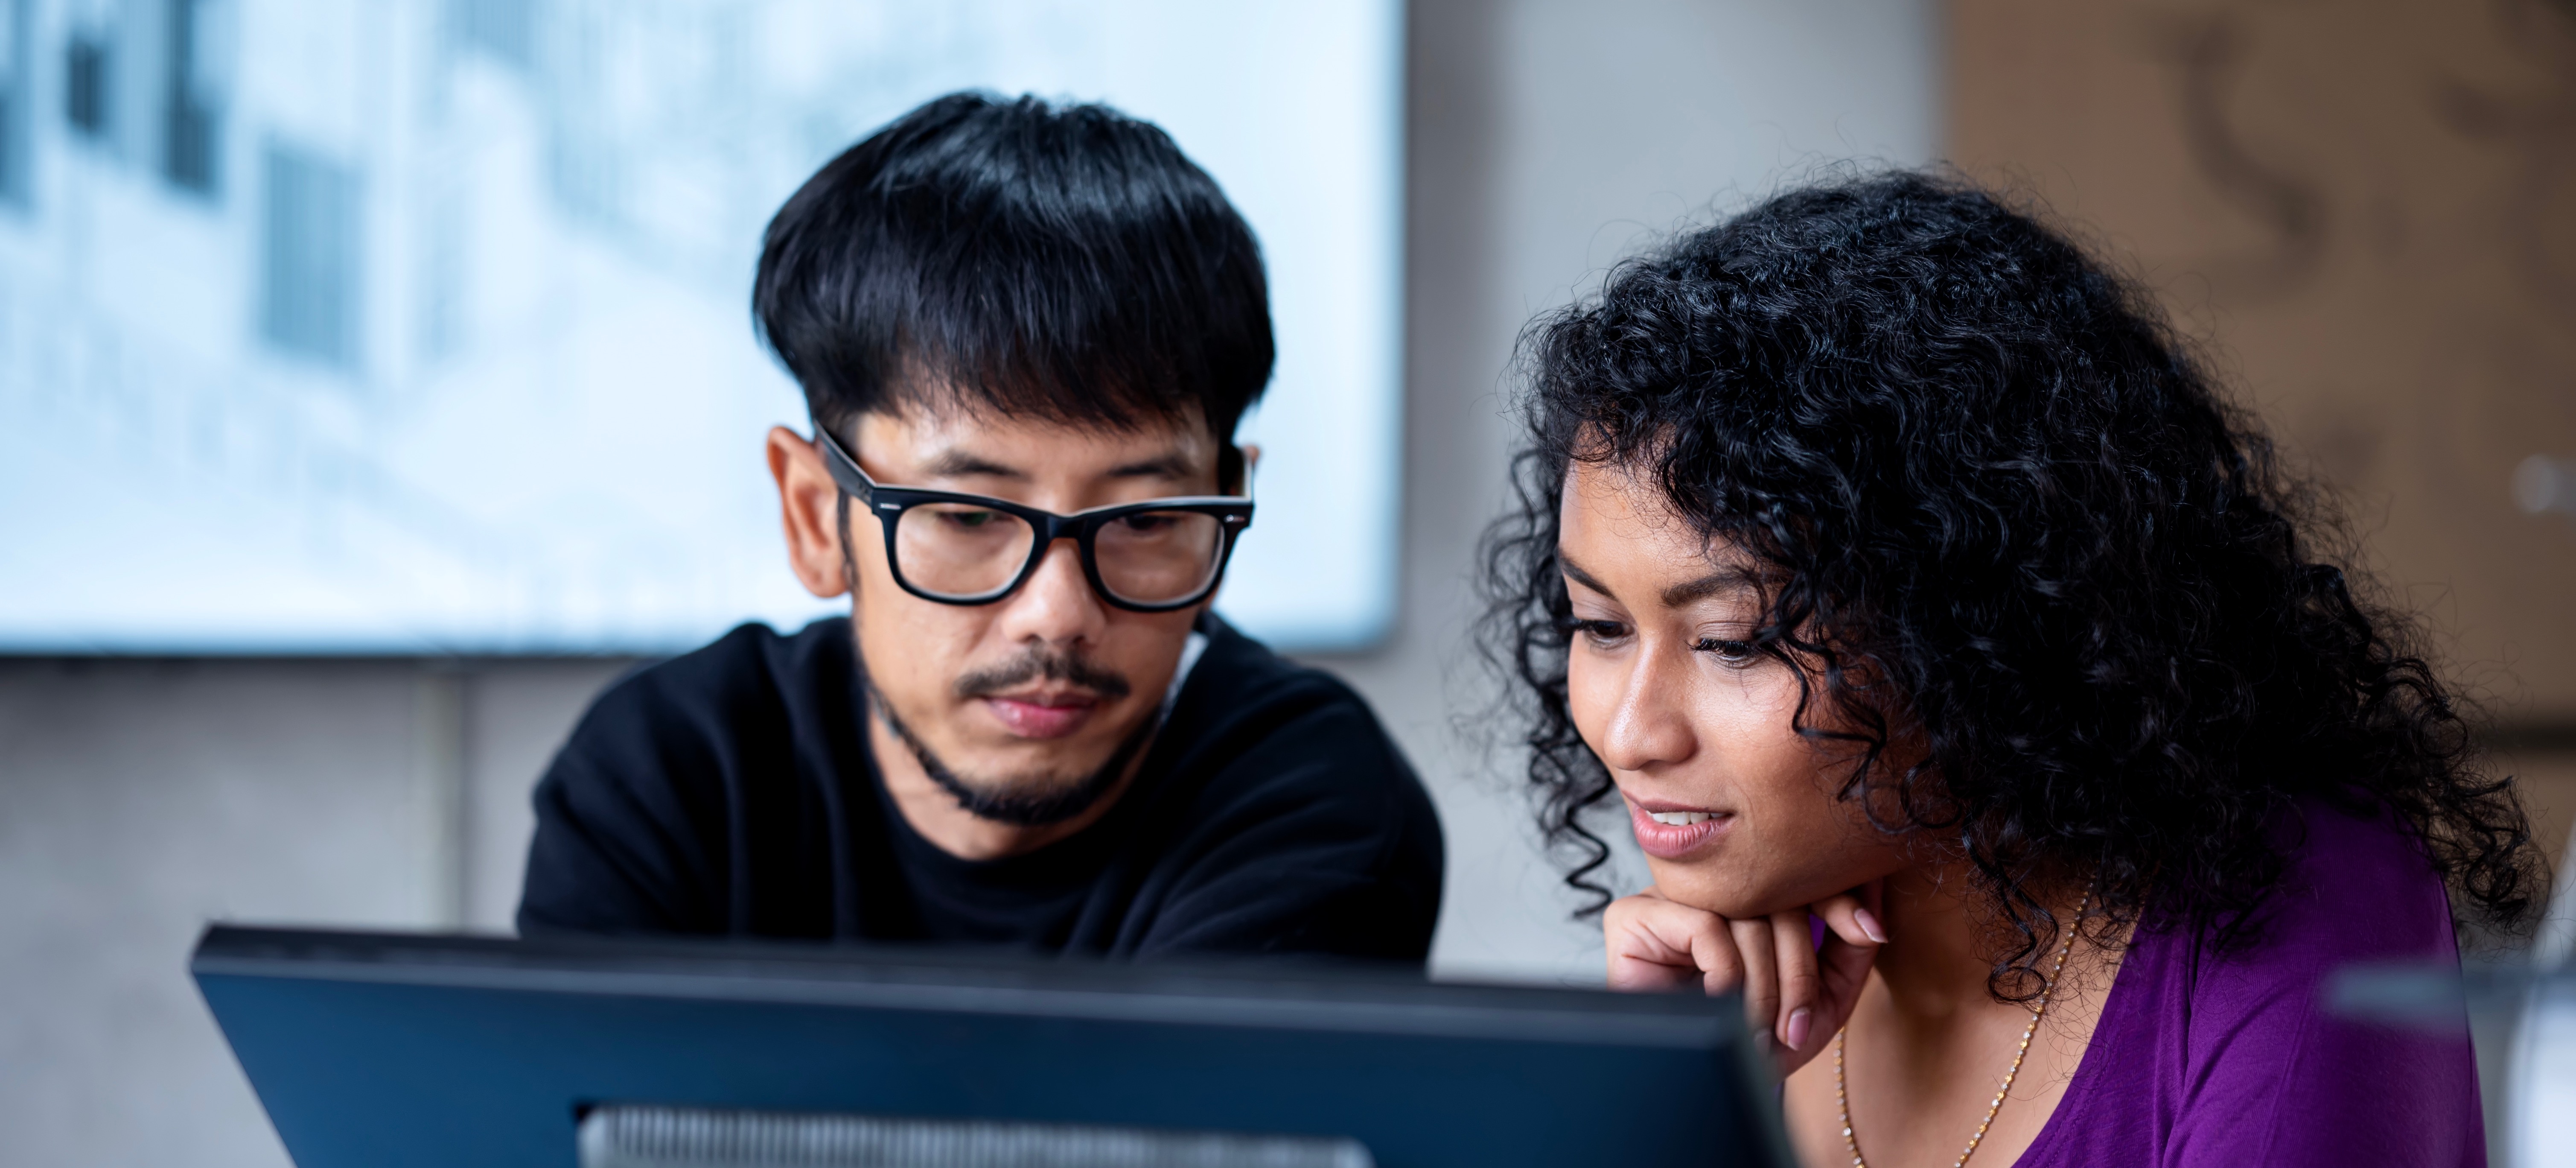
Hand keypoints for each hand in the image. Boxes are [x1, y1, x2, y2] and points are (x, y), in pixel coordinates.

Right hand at [1603, 881, 1885, 1075]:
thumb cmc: (1761, 1038)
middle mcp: (1708, 886)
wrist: (1701, 1082)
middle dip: (1798, 969)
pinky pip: (1704, 926)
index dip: (1838, 898)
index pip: (1798, 872)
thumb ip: (1851, 943)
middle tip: (1795, 1026)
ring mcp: (1669, 896)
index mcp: (1749, 892)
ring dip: (1763, 985)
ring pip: (1743, 913)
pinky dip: (1725, 973)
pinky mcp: (1633, 915)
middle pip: (1775, 895)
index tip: (1868, 932)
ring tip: (1761, 1031)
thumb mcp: (1823, 994)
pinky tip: (1723, 1004)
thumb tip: (1877, 890)